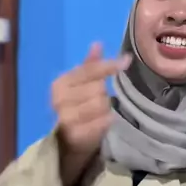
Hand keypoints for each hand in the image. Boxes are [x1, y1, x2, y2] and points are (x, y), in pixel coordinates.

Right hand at [51, 42, 130, 157]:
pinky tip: (102, 122)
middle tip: (96, 102)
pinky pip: (102, 121)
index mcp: (59, 83)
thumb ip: (89, 66)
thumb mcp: (80, 86)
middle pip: (98, 88)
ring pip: (102, 104)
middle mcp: (59, 99)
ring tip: (97, 114)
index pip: (89, 70)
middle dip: (103, 94)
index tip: (126, 61)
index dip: (108, 66)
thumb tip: (97, 43)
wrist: (65, 142)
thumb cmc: (77, 109)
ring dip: (105, 109)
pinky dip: (106, 121)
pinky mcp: (75, 135)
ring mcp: (65, 118)